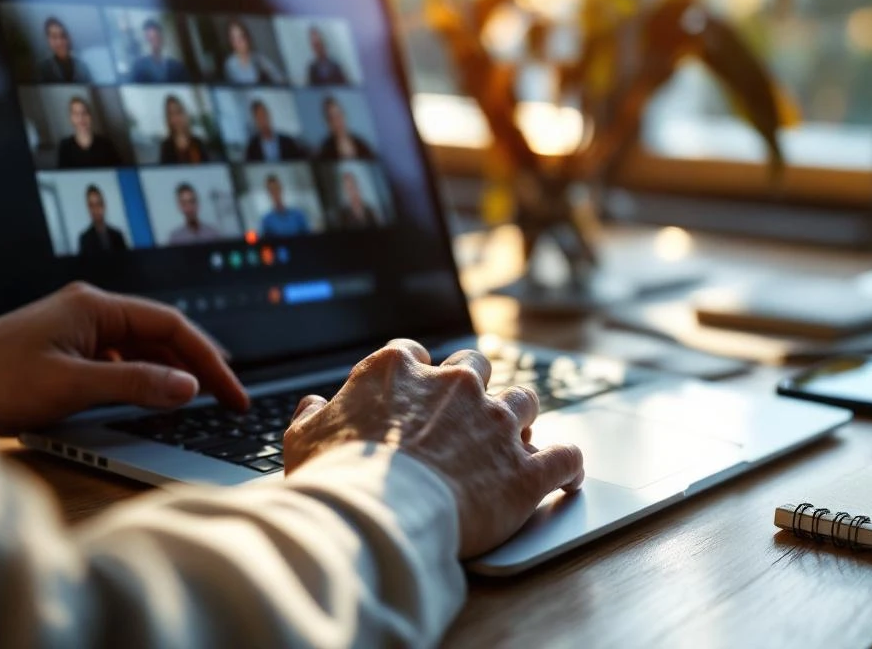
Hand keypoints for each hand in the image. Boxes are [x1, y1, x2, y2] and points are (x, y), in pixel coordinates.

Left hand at [0, 282, 246, 434]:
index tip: (233, 392)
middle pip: (161, 336)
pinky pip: (119, 362)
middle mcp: (90, 312)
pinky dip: (142, 381)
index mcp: (95, 307)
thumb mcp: (73, 385)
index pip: (171, 326)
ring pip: (142, 350)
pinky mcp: (66, 352)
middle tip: (229, 399)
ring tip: (201, 402)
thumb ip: (136, 383)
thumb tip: (189, 387)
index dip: (209, 360)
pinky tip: (152, 401)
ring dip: (170, 374)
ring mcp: (77, 331)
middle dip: (198, 366)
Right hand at [284, 339, 583, 557]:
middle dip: (474, 385)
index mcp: (397, 371)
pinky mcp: (525, 469)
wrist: (378, 517)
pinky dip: (567, 464)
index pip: (413, 354)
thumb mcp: (304, 440)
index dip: (416, 371)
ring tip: (516, 437)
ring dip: (520, 416)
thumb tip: (313, 406)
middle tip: (467, 411)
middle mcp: (454, 385)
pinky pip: (565, 456)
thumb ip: (312, 416)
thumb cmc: (337, 480)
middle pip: (476, 366)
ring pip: (525, 400)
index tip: (415, 390)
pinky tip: (565, 474)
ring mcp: (494, 423)